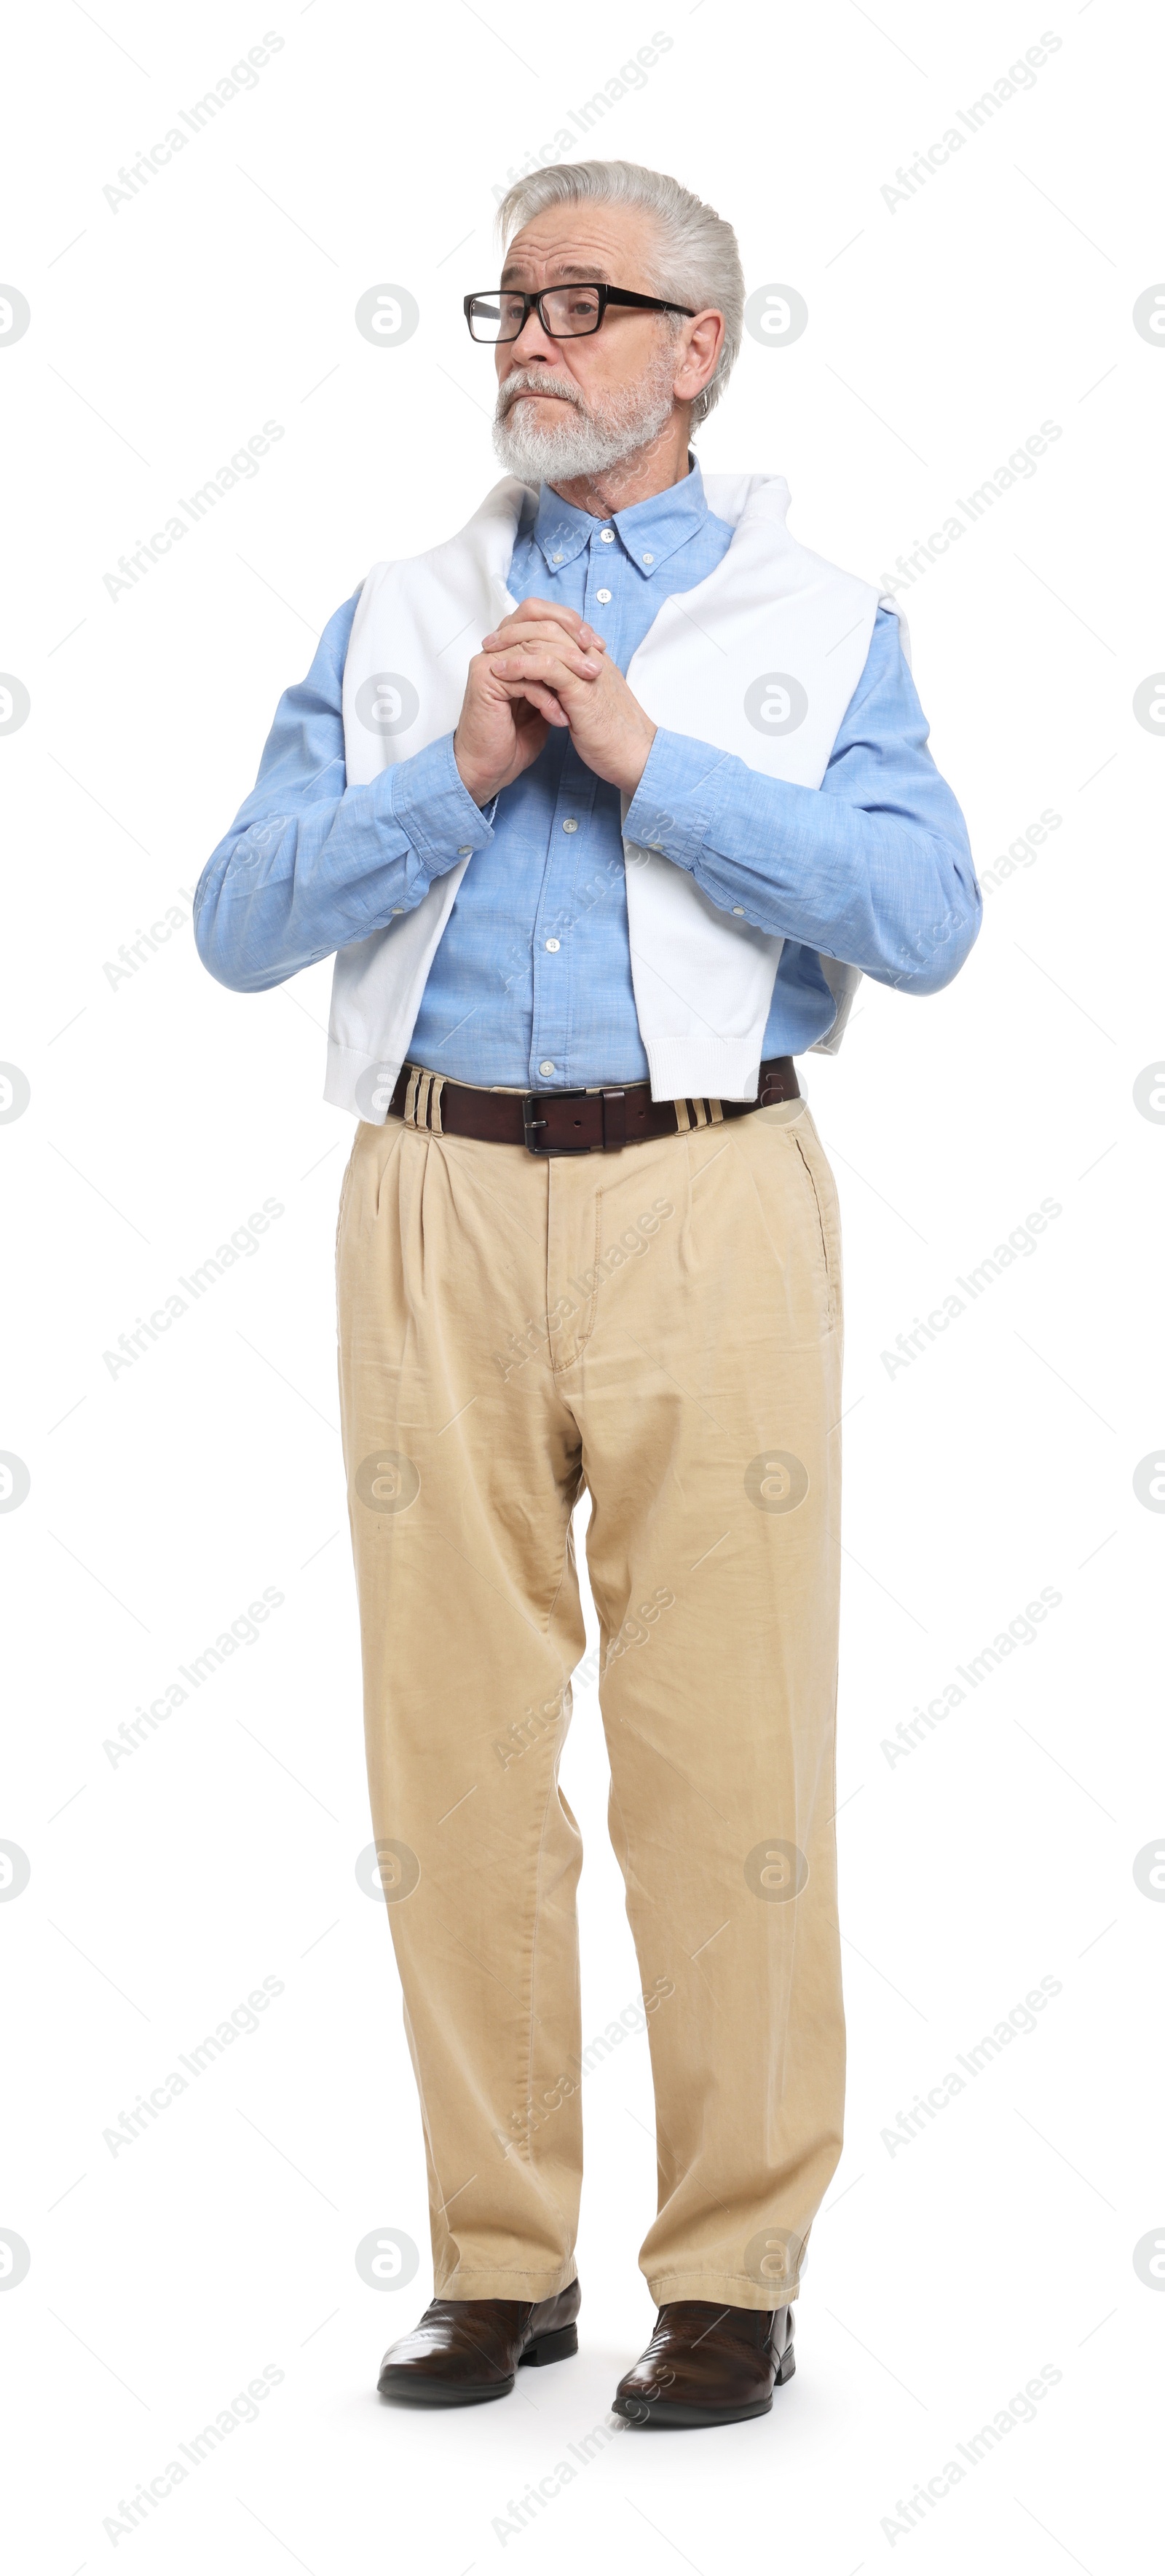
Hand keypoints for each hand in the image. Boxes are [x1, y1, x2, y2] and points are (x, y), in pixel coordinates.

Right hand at [453, 597, 605, 805]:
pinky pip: (525, 679)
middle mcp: (497, 647)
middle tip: (596, 667)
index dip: (569, 622)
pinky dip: (547, 699)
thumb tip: (586, 647)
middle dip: (572, 644)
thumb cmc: (517, 734)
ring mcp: (488, 661)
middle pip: (537, 624)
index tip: (597, 644)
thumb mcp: (547, 693)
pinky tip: (560, 718)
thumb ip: (557, 668)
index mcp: (510, 644)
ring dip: (566, 670)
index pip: (538, 612)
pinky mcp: (484, 680)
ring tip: (587, 686)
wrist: (492, 766)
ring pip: (534, 650)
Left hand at [480, 599, 656, 797]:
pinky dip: (520, 665)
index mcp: (594, 659)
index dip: (530, 628)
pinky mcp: (582, 690)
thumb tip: (553, 685)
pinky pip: (547, 666)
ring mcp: (588, 671)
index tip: (505, 640)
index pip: (560, 626)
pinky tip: (502, 671)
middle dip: (515, 629)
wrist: (637, 757)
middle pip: (550, 624)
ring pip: (546, 639)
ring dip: (513, 642)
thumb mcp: (591, 704)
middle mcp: (592, 658)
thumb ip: (574, 688)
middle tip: (490, 641)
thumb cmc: (614, 737)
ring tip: (489, 652)